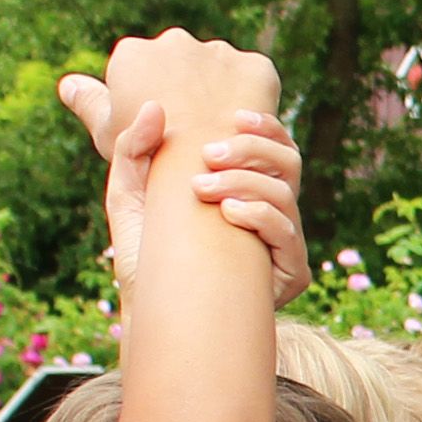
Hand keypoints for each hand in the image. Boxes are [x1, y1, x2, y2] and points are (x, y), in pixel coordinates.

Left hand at [61, 36, 295, 293]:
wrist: (150, 313)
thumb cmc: (144, 256)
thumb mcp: (129, 196)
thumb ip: (133, 149)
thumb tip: (155, 108)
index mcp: (249, 191)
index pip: (276, 148)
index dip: (266, 127)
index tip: (234, 117)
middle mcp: (273, 215)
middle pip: (289, 162)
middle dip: (251, 149)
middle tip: (207, 155)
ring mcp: (285, 245)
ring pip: (286, 194)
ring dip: (245, 181)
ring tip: (201, 189)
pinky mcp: (291, 276)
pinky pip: (288, 234)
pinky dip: (260, 215)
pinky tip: (228, 213)